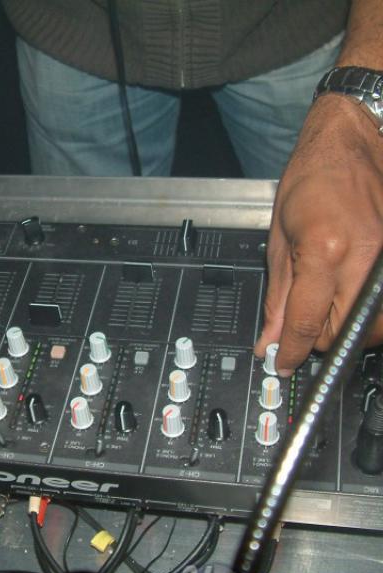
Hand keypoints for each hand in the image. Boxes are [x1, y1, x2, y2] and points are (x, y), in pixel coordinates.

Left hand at [255, 95, 382, 374]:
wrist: (350, 142)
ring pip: (370, 326)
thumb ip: (277, 295)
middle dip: (316, 339)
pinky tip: (350, 295)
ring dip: (344, 328)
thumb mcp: (279, 239)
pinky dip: (366, 312)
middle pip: (343, 332)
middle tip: (301, 326)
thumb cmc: (310, 180)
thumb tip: (271, 337)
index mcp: (325, 251)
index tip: (281, 362)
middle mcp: (366, 258)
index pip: (306, 323)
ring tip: (326, 305)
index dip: (290, 351)